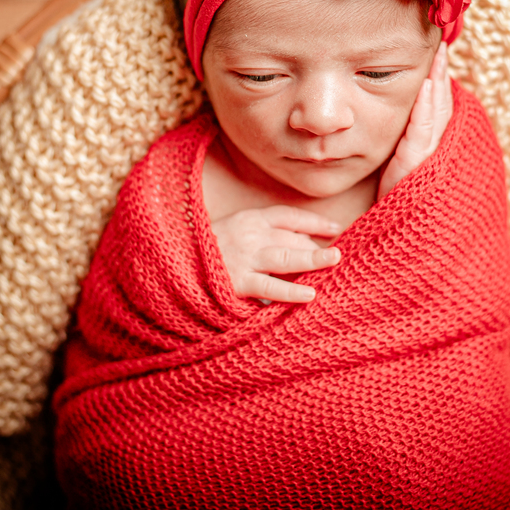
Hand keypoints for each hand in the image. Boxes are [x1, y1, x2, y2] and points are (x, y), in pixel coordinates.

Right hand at [211, 205, 343, 304]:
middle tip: (339, 253)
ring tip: (334, 260)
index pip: (288, 215)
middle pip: (291, 238)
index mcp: (248, 218)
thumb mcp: (232, 230)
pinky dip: (291, 291)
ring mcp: (244, 258)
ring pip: (285, 257)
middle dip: (316, 246)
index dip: (313, 220)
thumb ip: (261, 233)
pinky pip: (270, 286)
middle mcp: (249, 234)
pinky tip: (310, 293)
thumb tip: (300, 240)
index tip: (335, 226)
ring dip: (312, 259)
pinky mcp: (236, 281)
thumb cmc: (204, 249)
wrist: (170, 261)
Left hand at [377, 41, 451, 199]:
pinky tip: (426, 85)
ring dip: (438, 82)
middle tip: (441, 46)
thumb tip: (402, 126)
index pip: (437, 110)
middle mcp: (435, 152)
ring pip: (436, 113)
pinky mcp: (414, 167)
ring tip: (438, 56)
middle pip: (442, 105)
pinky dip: (425, 108)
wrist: (395, 243)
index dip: (440, 83)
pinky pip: (421, 132)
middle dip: (442, 75)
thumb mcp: (399, 172)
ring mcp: (427, 159)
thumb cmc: (395, 207)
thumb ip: (405, 148)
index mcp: (431, 151)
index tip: (438, 58)